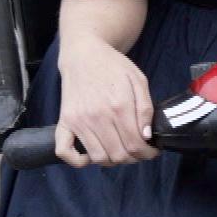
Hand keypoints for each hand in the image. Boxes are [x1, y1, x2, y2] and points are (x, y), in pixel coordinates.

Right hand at [56, 39, 157, 167]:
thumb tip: (146, 135)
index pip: (136, 144)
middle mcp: (98, 117)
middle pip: (119, 155)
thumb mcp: (139, 80)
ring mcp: (79, 121)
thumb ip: (145, 108)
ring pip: (98, 157)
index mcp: (119, 106)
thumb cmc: (114, 67)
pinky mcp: (65, 122)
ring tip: (121, 152)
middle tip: (140, 152)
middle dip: (134, 158)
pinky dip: (78, 161)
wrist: (84, 54)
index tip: (152, 151)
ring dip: (113, 161)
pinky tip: (90, 157)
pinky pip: (65, 151)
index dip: (148, 153)